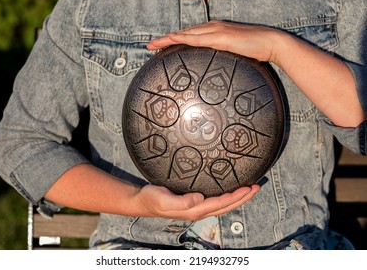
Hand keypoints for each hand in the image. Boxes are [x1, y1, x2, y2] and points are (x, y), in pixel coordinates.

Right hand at [134, 184, 259, 220]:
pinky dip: (226, 196)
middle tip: (256, 187)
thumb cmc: (152, 199)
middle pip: (226, 206)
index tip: (249, 188)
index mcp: (194, 210)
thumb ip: (182, 202)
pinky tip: (229, 190)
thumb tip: (200, 199)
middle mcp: (198, 210)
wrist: (142, 201)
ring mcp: (196, 207)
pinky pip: (215, 200)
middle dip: (243, 198)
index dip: (236, 197)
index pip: (221, 204)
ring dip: (237, 198)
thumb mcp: (164, 200)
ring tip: (249, 189)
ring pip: (223, 204)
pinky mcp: (193, 202)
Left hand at [147, 20, 283, 62]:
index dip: (175, 39)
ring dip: (167, 39)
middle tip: (150, 46)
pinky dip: (181, 39)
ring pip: (185, 34)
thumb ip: (224, 56)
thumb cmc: (255, 49)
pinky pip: (196, 38)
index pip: (190, 35)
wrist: (271, 42)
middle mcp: (212, 27)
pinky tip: (171, 41)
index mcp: (215, 31)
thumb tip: (215, 69)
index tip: (162, 47)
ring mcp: (215, 30)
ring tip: (152, 45)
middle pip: (183, 33)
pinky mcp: (220, 37)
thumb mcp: (235, 53)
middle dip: (165, 39)